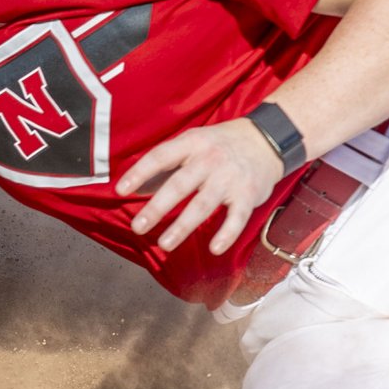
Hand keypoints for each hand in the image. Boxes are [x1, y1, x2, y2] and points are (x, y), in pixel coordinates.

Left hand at [116, 119, 285, 254]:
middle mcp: (210, 159)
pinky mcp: (248, 194)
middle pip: (180, 185)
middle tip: (138, 226)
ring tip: (165, 244)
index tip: (120, 190)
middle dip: (157, 207)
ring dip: (183, 226)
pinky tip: (215, 248)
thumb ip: (168, 164)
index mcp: (192, 143)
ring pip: (203, 204)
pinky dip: (227, 234)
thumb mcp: (194, 142)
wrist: (268, 140)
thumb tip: (135, 189)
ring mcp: (230, 177)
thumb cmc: (221, 144)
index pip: (161, 157)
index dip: (140, 173)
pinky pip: (237, 218)